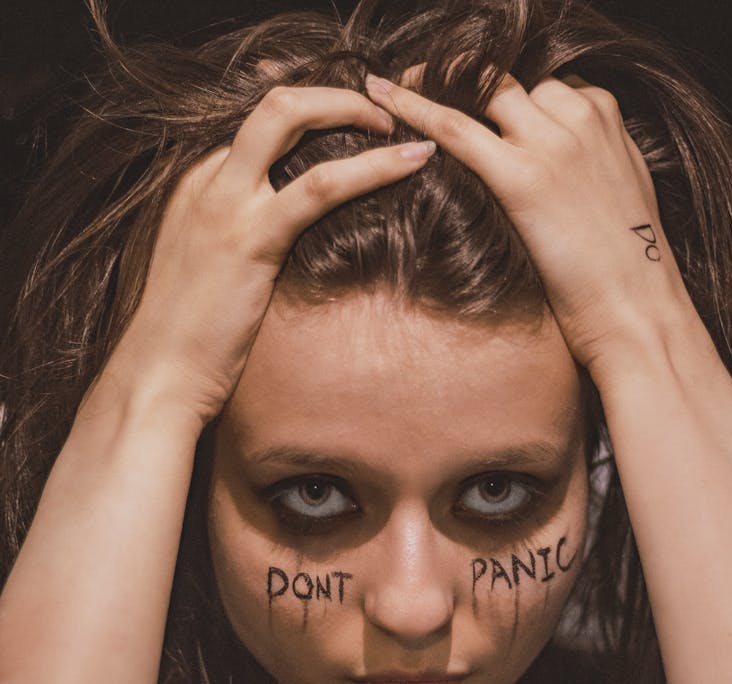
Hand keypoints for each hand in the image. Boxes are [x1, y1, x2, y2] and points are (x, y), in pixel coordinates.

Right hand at [108, 86, 434, 426]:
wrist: (158, 376)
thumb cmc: (187, 339)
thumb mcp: (209, 272)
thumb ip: (239, 239)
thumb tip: (285, 242)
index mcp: (197, 183)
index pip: (260, 123)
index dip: (313, 111)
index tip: (353, 120)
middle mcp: (207, 179)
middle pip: (276, 102)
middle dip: (337, 96)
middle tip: (385, 114)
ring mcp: (224, 203)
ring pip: (293, 119)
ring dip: (356, 112)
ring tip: (408, 131)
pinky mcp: (251, 238)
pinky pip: (321, 186)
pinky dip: (373, 167)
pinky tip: (411, 163)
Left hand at [365, 72, 692, 375]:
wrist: (638, 312)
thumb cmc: (628, 273)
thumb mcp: (621, 196)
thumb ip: (591, 165)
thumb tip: (560, 173)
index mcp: (604, 117)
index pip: (541, 83)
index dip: (499, 91)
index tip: (468, 98)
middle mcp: (580, 118)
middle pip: (508, 76)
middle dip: (463, 76)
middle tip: (421, 80)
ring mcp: (552, 144)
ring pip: (482, 87)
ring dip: (434, 81)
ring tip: (391, 88)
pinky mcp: (523, 177)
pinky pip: (456, 127)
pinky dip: (414, 105)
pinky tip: (384, 97)